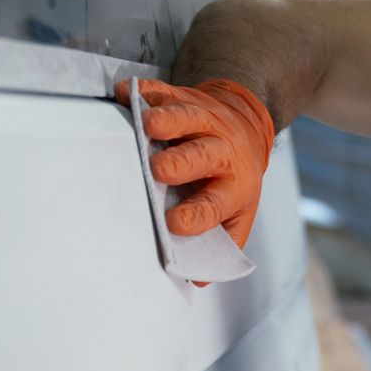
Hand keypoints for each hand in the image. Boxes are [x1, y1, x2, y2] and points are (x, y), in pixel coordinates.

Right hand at [115, 78, 275, 250]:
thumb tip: (198, 280)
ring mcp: (203, 120)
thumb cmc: (232, 178)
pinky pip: (164, 91)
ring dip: (168, 119)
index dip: (197, 214)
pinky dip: (145, 91)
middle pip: (204, 155)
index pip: (216, 204)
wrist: (244, 123)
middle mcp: (222, 150)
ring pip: (188, 116)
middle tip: (159, 169)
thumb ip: (222, 245)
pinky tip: (125, 93)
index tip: (174, 223)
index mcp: (234, 184)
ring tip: (147, 124)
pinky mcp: (184, 96)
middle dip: (182, 162)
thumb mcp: (239, 212)